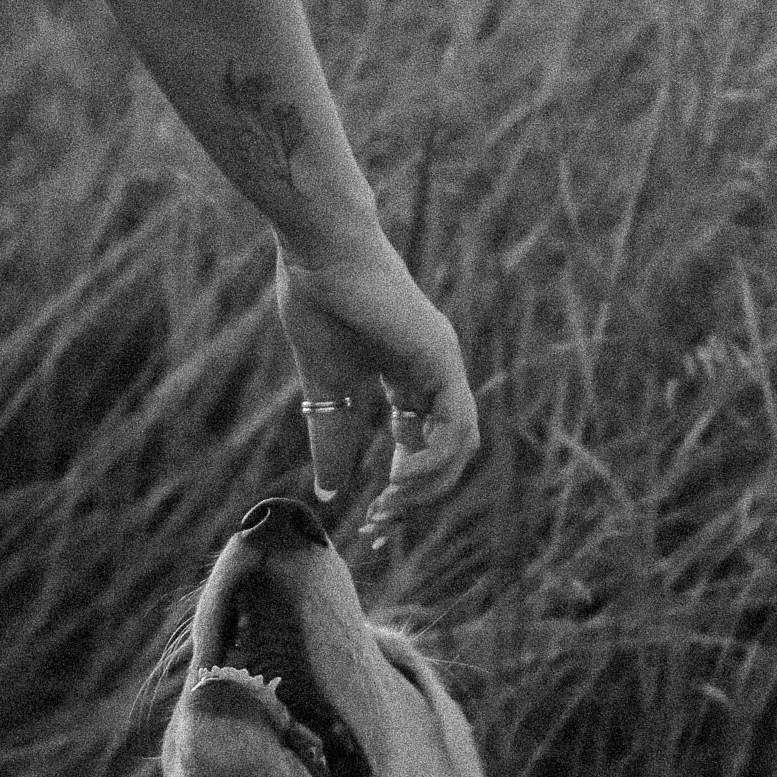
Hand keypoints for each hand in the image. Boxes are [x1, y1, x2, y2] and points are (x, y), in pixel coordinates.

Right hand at [274, 231, 477, 543]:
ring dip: (428, 487)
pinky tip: (398, 481)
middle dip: (417, 497)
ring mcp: (442, 363)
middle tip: (379, 526)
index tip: (372, 524)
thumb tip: (330, 491)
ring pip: (460, 445)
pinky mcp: (439, 357)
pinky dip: (432, 462)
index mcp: (407, 376)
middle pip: (447, 452)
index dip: (402, 489)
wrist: (318, 250)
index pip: (420, 444)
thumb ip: (333, 436)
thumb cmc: (316, 302)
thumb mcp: (324, 387)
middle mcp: (433, 372)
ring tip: (388, 507)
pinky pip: (455, 425)